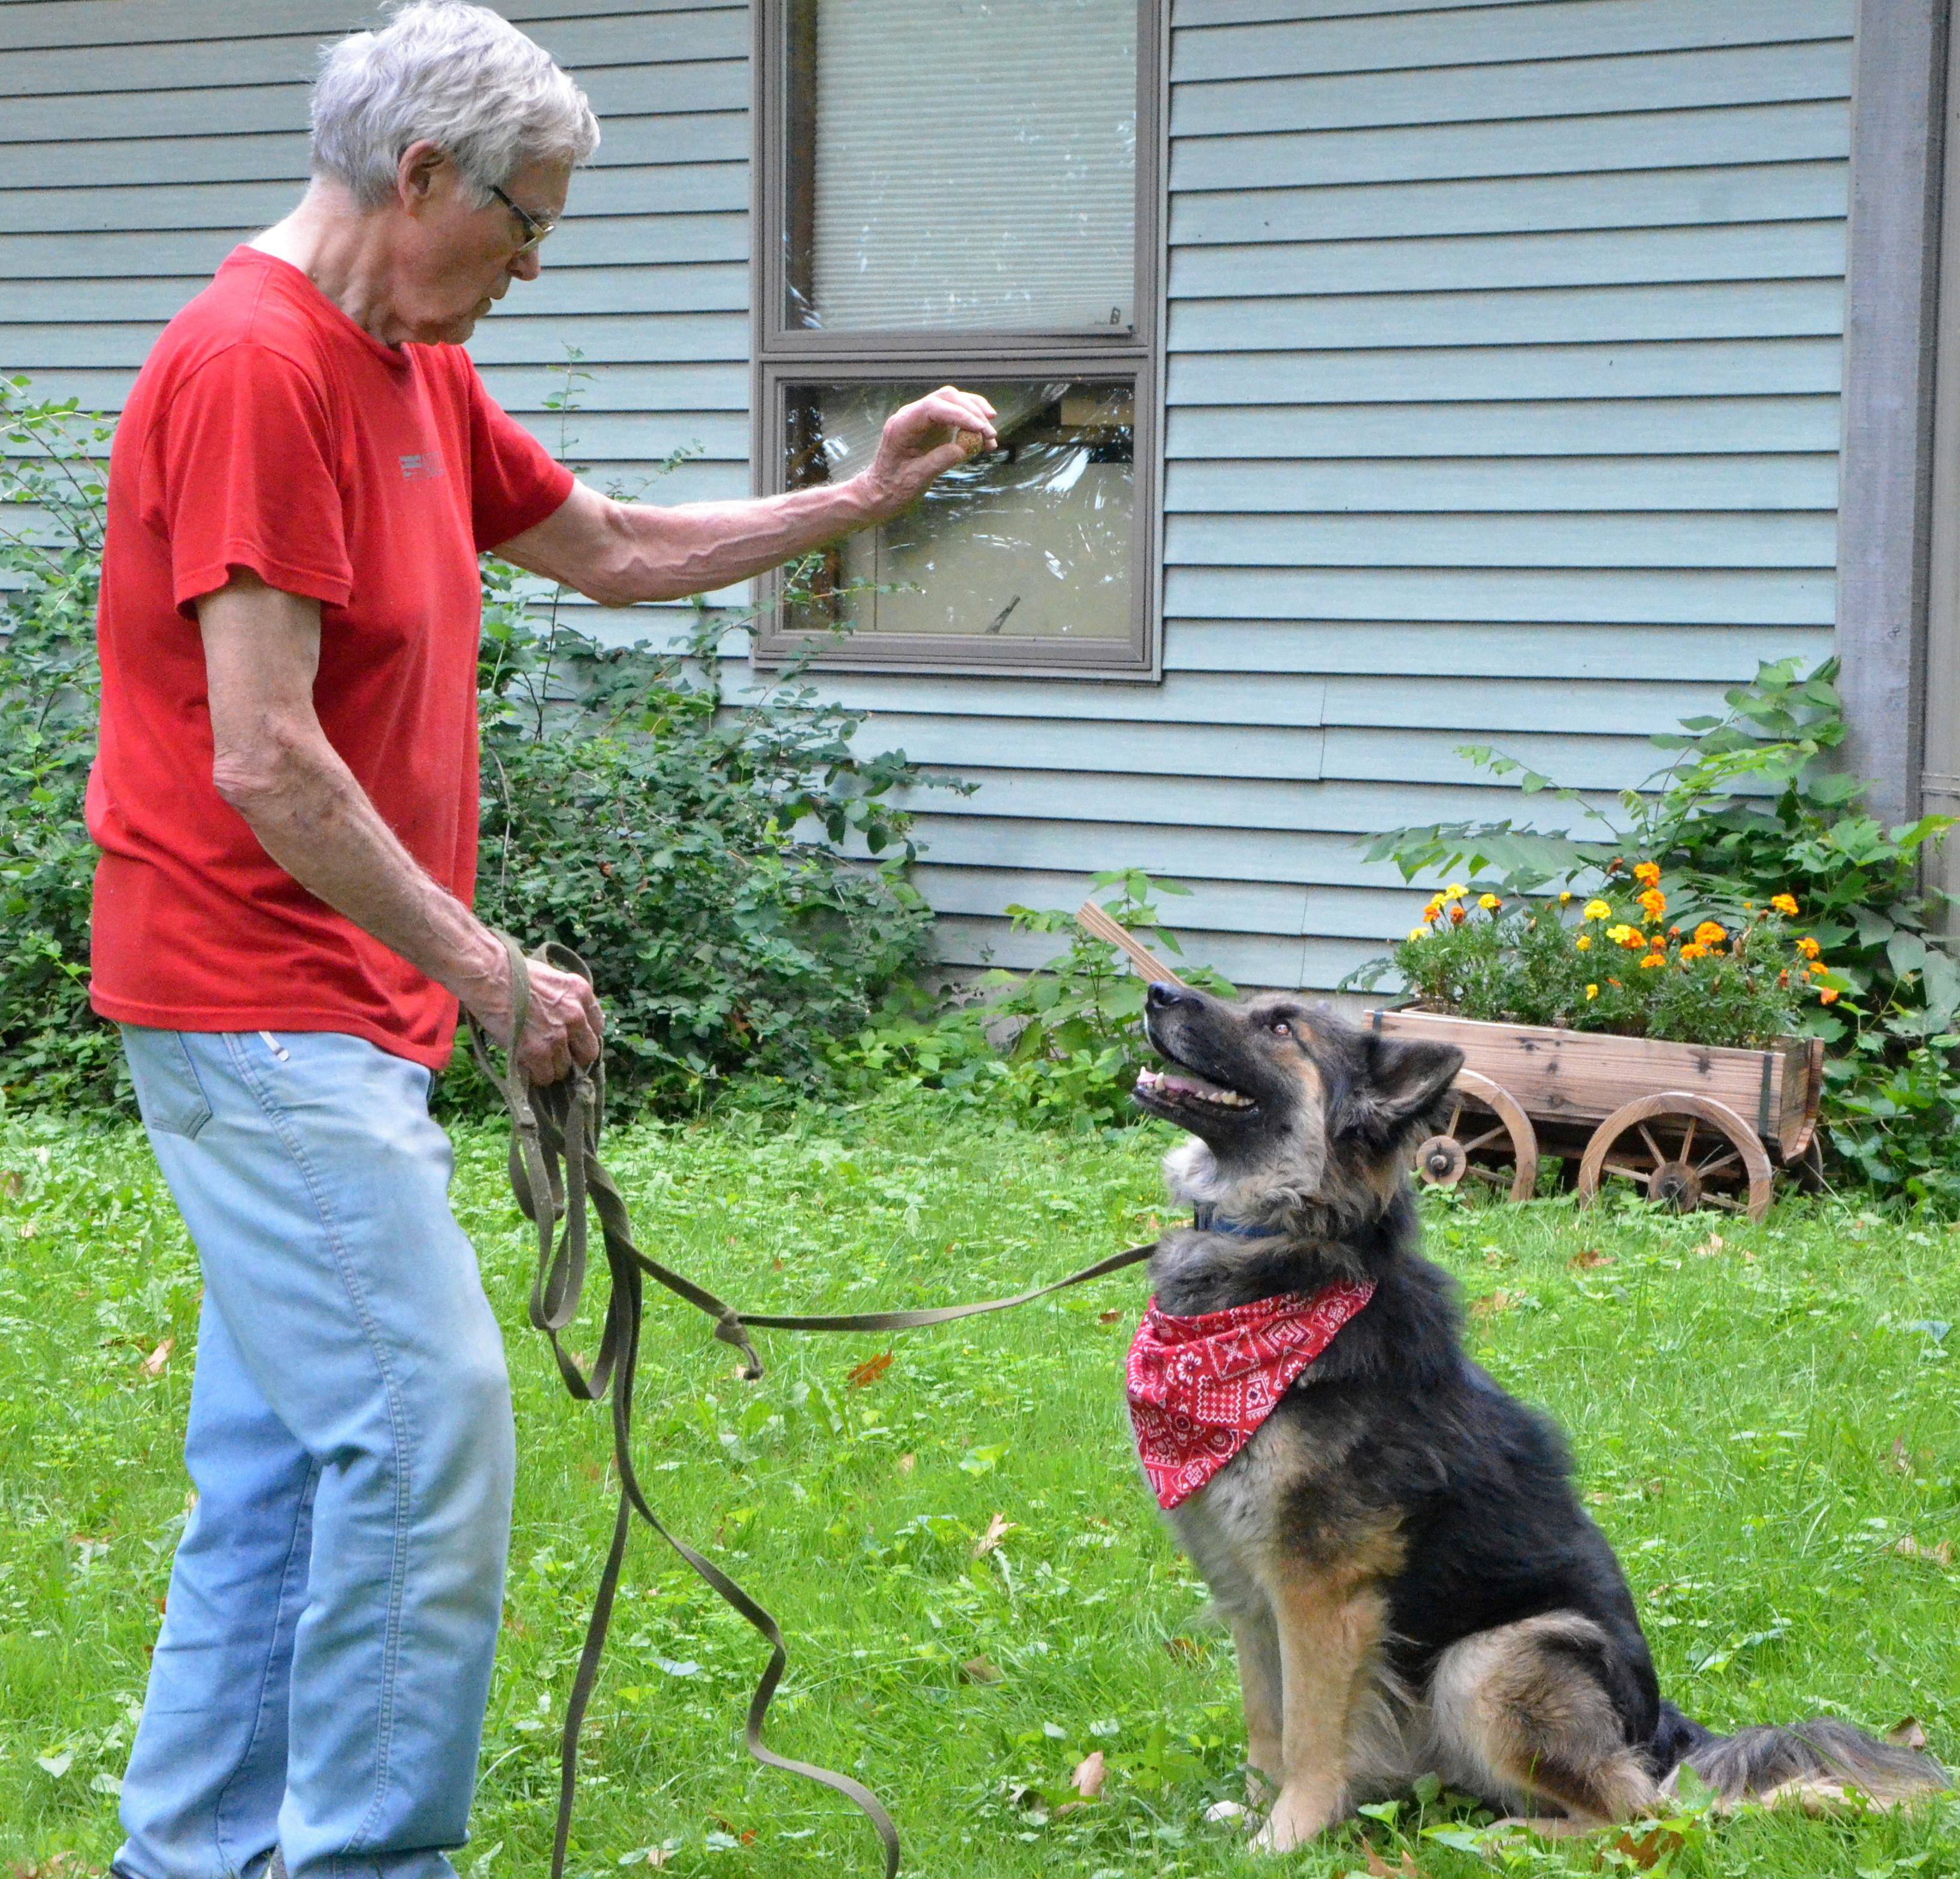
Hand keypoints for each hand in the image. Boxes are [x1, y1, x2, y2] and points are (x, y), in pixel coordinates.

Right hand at [466, 946, 604, 1085]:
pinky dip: (537, 1076)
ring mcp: (557, 1036)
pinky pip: (545, 1076)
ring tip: (537, 1061)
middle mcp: (575, 1016)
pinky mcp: (537, 1052)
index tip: (573, 1040)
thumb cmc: (512, 972)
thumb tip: (565, 1019)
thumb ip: (564, 998)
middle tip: (558, 1056)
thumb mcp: (551, 978)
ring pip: (565, 1068)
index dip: (583, 1036)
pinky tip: (527, 1067)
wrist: (489, 975)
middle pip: (588, 1052)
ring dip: (552, 1068)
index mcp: (581, 993)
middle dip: (574, 1057)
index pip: (598, 1026)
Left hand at [857, 385, 998, 520]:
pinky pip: (955, 416)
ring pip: (954, 402)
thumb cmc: (892, 488)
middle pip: (947, 398)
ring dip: (976, 415)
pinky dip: (971, 424)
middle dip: (972, 412)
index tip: (981, 429)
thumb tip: (966, 446)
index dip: (960, 414)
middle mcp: (911, 416)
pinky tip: (984, 439)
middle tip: (990, 434)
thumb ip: (940, 460)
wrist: (879, 493)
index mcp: (902, 425)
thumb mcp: (916, 478)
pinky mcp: (932, 426)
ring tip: (991, 438)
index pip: (934, 407)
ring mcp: (922, 419)